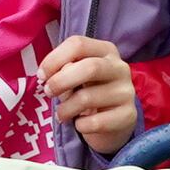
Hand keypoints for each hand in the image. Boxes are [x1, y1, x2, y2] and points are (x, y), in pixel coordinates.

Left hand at [38, 34, 140, 155]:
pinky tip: (80, 124)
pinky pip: (96, 122)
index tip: (41, 75)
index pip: (78, 44)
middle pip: (89, 67)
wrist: (112, 122)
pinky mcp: (128, 115)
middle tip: (48, 92)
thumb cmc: (88, 91)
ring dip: (66, 109)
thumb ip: (64, 71)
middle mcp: (120, 68)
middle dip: (61, 81)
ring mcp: (126, 92)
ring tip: (61, 114)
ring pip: (88, 98)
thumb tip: (53, 76)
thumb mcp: (75, 77)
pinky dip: (81, 125)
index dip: (54, 59)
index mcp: (105, 51)